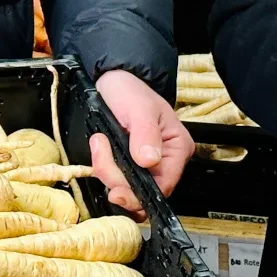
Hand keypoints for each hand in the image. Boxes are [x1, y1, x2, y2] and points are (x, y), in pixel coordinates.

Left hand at [90, 69, 192, 218]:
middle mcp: (165, 161)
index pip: (163, 186)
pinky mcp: (129, 166)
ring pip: (126, 188)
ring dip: (107, 170)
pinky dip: (104, 168)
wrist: (113, 82)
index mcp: (177, 148)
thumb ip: (145, 133)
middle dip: (116, 177)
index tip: (116, 190)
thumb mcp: (139, 107)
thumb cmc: (130, 90)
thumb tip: (149, 160)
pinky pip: (116, 180)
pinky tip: (100, 148)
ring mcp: (146, 166)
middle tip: (100, 147)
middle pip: (142, 191)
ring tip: (99, 141)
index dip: (139, 194)